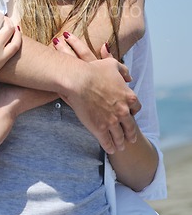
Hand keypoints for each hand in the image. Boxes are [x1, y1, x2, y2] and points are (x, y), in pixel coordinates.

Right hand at [53, 32, 139, 153]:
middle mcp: (123, 111)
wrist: (79, 81)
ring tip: (120, 146)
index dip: (133, 112)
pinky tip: (110, 150)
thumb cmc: (94, 70)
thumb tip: (129, 77)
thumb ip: (124, 71)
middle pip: (130, 126)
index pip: (136, 108)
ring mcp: (112, 121)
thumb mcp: (112, 65)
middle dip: (131, 133)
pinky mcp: (100, 128)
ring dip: (121, 142)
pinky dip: (109, 147)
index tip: (131, 115)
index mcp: (128, 96)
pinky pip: (107, 142)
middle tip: (131, 138)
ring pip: (119, 136)